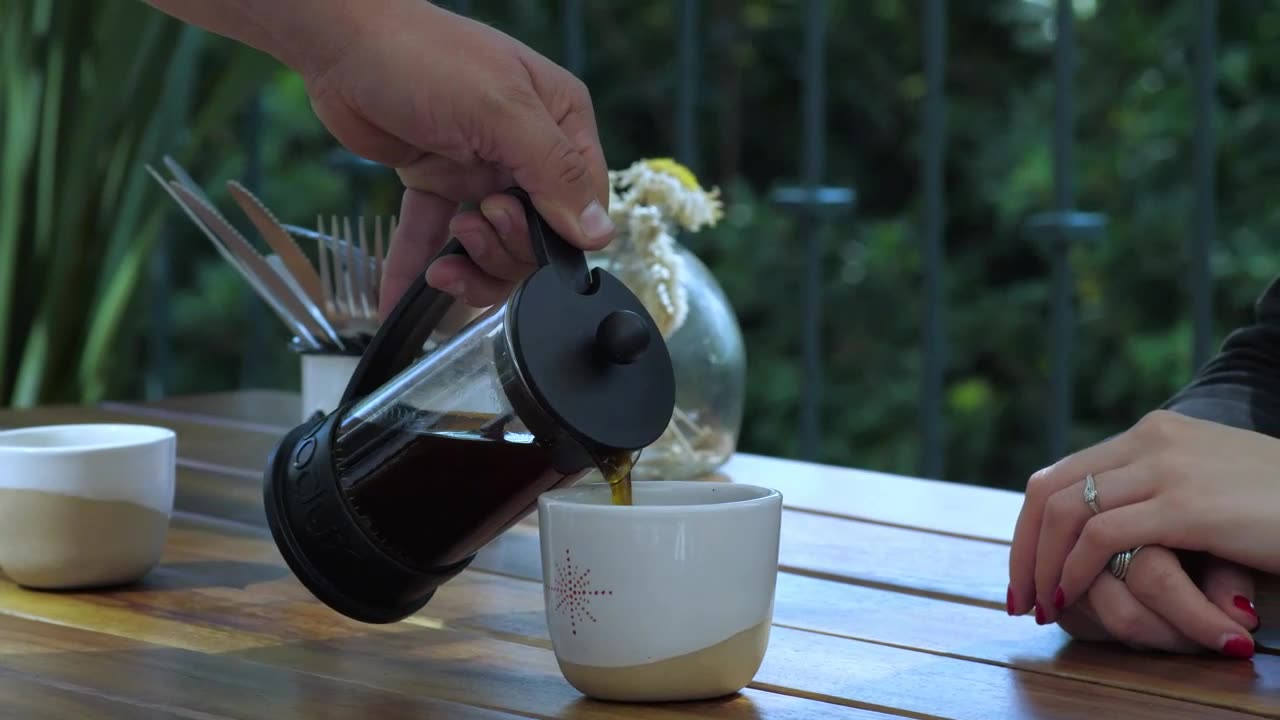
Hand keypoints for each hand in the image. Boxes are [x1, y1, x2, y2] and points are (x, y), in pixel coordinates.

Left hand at [297, 0, 612, 311]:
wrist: (340, 43)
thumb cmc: (423, 57)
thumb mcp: (502, 112)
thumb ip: (554, 173)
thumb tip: (599, 233)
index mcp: (559, 120)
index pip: (583, 202)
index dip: (556, 234)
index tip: (514, 227)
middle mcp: (525, 147)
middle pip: (538, 234)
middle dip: (505, 248)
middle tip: (472, 225)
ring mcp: (480, 167)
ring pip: (492, 244)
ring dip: (470, 265)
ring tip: (441, 263)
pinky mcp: (436, 180)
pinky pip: (436, 233)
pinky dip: (418, 265)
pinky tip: (401, 298)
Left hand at [1008, 410, 1279, 653]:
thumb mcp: (1208, 486)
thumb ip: (1156, 492)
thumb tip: (1100, 529)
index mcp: (1153, 432)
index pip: (1062, 472)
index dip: (1030, 524)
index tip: (1024, 567)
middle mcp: (1152, 440)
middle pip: (1052, 491)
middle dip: (1024, 547)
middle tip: (1019, 595)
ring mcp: (1169, 468)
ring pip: (1068, 513)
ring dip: (1044, 565)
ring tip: (1042, 606)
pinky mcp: (1187, 505)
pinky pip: (1103, 538)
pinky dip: (1074, 572)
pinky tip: (1072, 599)